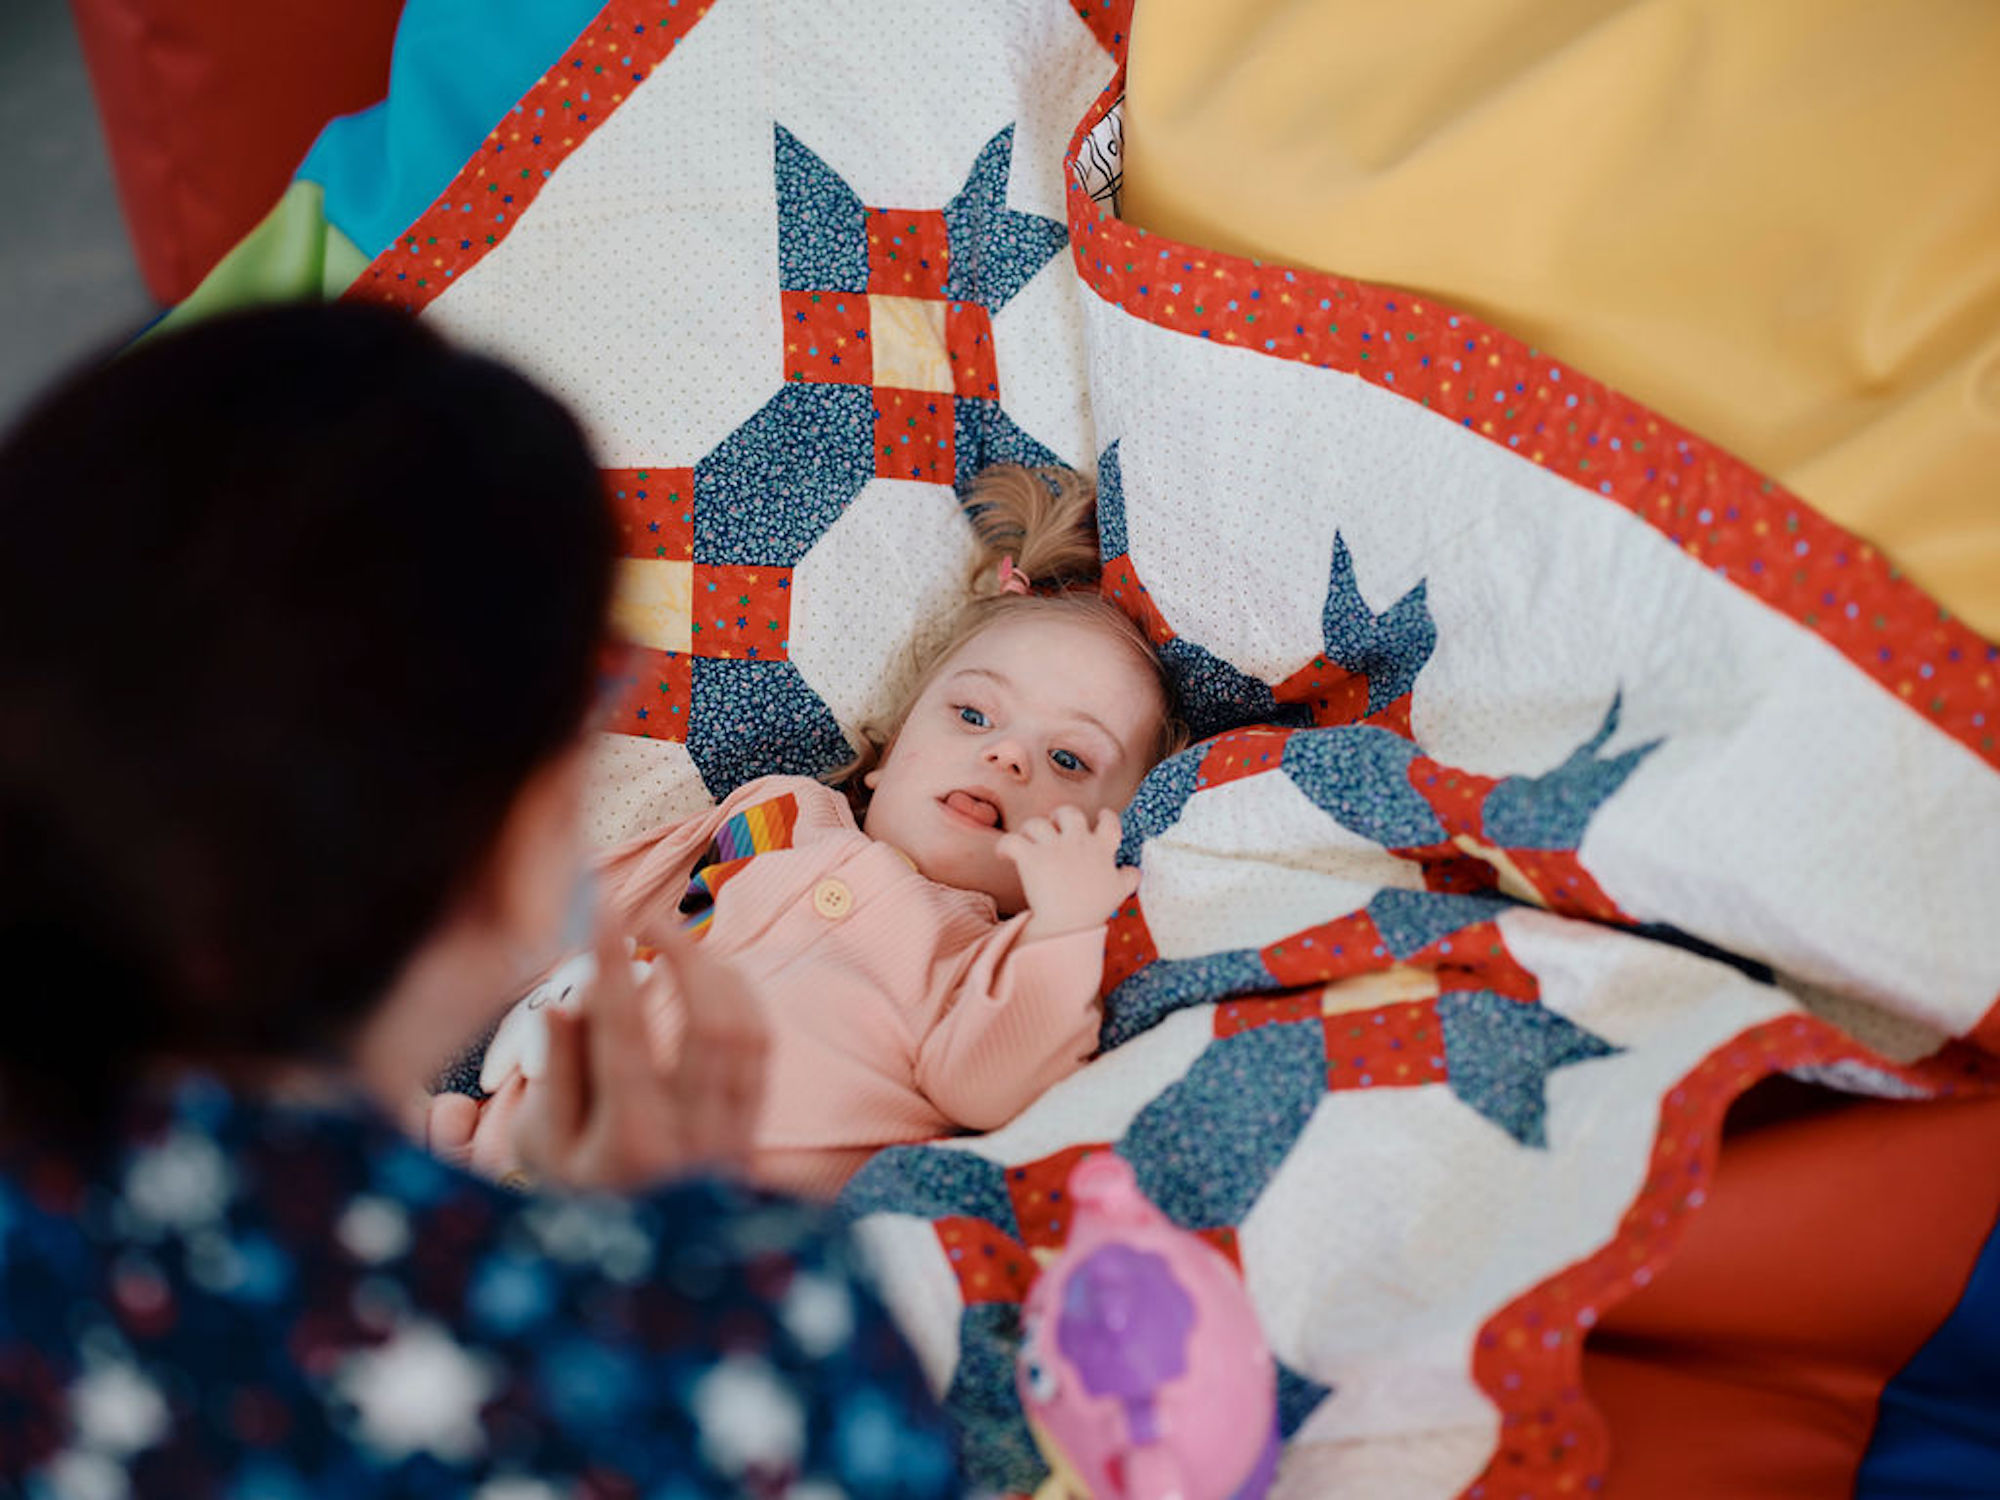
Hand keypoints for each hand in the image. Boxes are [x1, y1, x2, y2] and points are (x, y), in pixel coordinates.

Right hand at [510, 915, 768, 1192]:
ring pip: (748, 1029)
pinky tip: (714, 977)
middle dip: (685, 955)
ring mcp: (732, 1134)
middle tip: (649, 918)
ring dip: (718, 971)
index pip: (625, 1035)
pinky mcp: (753, 1128)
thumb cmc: (578, 1205)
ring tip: (680, 940)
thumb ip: (560, 1073)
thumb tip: (566, 1001)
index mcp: (632, 1144)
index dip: (614, 966)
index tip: (602, 911)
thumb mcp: (544, 1150)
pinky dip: (742, 999)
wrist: (647, 1274)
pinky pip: (762, 1048)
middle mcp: (694, 1138)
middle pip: (711, 1022)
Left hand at [995, 806, 1139, 941]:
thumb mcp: (1119, 893)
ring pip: (1037, 823)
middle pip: (1069, 813)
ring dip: (1030, 829)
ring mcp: (1053, 847)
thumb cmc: (1093, 910)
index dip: (1105, 817)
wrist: (1068, 925)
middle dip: (1059, 816)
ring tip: (1027, 840)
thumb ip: (1129, 878)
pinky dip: (1004, 845)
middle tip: (1054, 826)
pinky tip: (1004, 855)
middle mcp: (1078, 842)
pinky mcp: (1030, 857)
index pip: (1109, 823)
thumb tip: (1135, 871)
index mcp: (1101, 849)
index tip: (1101, 815)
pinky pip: (1011, 841)